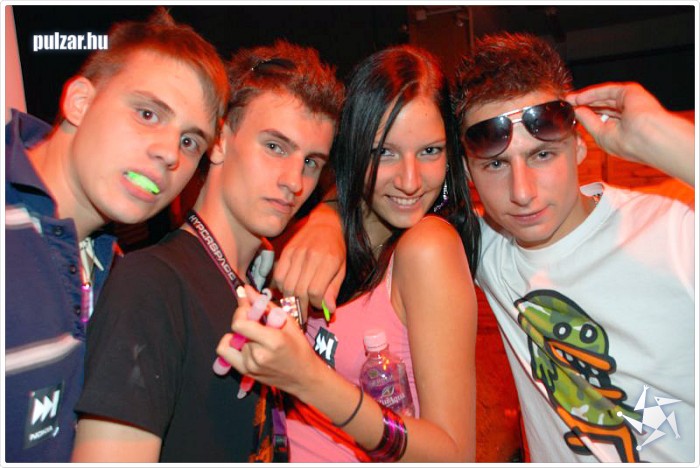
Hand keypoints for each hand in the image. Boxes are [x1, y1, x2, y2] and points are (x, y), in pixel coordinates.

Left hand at [217, 285, 319, 394]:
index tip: (248, 305)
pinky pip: (225, 352)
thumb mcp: (289, 322)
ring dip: (242, 333)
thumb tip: (245, 289)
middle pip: (236, 329)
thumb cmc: (299, 347)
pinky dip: (232, 344)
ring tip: (256, 336)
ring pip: (232, 339)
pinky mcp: (245, 372)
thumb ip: (265, 305)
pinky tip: (245, 343)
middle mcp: (258, 355)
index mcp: (272, 341)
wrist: (303, 377)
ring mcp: (249, 366)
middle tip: (257, 319)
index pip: (240, 324)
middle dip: (245, 319)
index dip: (241, 311)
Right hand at [273, 202, 345, 318]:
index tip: (317, 307)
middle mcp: (311, 257)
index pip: (315, 291)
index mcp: (328, 261)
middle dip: (300, 307)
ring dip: (289, 300)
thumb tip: (329, 310)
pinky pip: (278, 276)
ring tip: (295, 306)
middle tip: (302, 316)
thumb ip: (334, 289)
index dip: (315, 304)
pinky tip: (287, 291)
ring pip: (286, 285)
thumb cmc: (336, 248)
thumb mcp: (342, 268)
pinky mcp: (286, 252)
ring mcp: (296, 254)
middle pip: (299, 291)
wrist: (324, 224)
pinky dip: (280, 287)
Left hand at [566, 82, 693, 184]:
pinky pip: (607, 90)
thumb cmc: (628, 143)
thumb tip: (576, 110)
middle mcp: (626, 113)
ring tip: (569, 99)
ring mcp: (629, 102)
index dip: (584, 114)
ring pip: (603, 97)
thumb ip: (588, 120)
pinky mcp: (630, 92)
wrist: (648, 139)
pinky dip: (592, 93)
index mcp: (621, 127)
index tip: (569, 113)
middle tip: (566, 104)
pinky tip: (578, 97)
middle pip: (600, 105)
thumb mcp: (600, 134)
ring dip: (584, 98)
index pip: (600, 117)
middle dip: (582, 104)